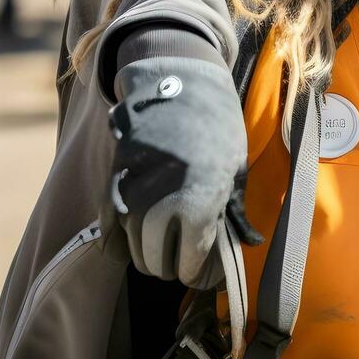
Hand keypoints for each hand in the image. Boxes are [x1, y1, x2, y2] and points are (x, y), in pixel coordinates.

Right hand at [103, 56, 262, 286]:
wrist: (181, 84)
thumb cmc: (219, 127)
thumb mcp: (237, 168)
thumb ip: (236, 212)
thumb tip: (249, 245)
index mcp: (201, 200)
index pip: (190, 258)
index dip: (196, 273)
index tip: (201, 274)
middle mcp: (163, 201)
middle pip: (157, 258)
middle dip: (170, 268)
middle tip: (180, 267)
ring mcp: (134, 192)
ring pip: (132, 247)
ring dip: (145, 258)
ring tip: (160, 256)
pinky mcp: (114, 181)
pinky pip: (109, 227)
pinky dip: (117, 242)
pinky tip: (128, 247)